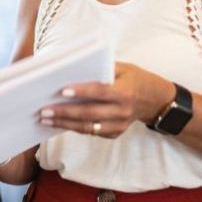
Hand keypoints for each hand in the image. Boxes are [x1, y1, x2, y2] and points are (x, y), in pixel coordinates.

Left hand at [37, 62, 175, 137]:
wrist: (158, 101)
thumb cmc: (137, 79)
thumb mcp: (124, 67)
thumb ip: (103, 68)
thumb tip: (75, 68)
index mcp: (124, 92)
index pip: (100, 92)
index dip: (81, 92)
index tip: (62, 91)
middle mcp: (122, 111)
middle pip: (89, 113)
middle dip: (64, 112)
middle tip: (43, 110)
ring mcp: (119, 125)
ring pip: (88, 127)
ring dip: (64, 124)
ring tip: (45, 119)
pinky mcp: (116, 133)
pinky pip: (92, 132)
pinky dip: (75, 128)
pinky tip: (59, 123)